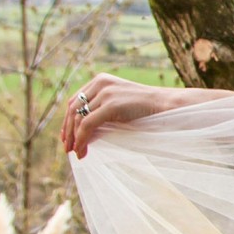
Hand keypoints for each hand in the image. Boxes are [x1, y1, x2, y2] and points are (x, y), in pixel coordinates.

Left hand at [62, 75, 183, 157]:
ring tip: (76, 153)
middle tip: (68, 148)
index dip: (67, 120)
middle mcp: (99, 83)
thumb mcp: (119, 106)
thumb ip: (102, 110)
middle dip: (67, 131)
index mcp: (100, 80)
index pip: (75, 101)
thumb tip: (84, 132)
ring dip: (74, 139)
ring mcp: (105, 92)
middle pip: (72, 109)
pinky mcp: (110, 104)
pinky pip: (87, 125)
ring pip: (77, 118)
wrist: (166, 106)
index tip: (67, 137)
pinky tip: (82, 151)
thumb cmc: (146, 110)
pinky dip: (81, 140)